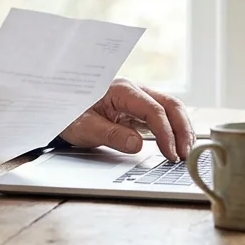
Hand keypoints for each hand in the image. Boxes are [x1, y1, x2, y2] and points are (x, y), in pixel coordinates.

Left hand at [57, 77, 193, 160]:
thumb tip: (138, 144)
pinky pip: (162, 116)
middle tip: (185, 155)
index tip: (170, 153)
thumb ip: (111, 135)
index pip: (153, 109)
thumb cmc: (69, 114)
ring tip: (185, 153)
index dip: (165, 132)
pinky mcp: (138, 109)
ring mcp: (138, 99)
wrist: (59, 107)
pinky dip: (173, 130)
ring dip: (181, 129)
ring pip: (170, 109)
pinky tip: (176, 145)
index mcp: (121, 89)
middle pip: (169, 105)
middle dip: (181, 129)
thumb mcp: (85, 127)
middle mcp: (134, 90)